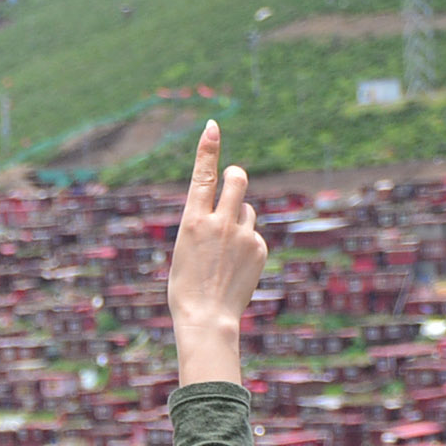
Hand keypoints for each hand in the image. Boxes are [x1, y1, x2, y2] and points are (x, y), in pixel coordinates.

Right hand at [167, 120, 265, 386]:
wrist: (207, 318)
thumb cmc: (186, 287)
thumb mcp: (185, 248)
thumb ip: (205, 223)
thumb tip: (233, 207)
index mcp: (192, 221)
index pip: (203, 175)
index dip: (208, 149)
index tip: (213, 126)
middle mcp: (219, 222)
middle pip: (237, 179)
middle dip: (236, 175)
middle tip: (234, 179)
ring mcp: (243, 234)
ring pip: (247, 210)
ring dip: (239, 221)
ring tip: (225, 252)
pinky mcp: (259, 248)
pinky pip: (254, 235)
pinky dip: (246, 245)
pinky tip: (235, 268)